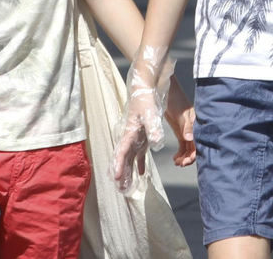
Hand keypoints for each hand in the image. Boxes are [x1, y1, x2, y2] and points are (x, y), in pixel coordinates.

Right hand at [111, 47, 171, 191]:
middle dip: (122, 174)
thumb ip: (153, 128)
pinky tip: (142, 174)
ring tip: (127, 187)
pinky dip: (140, 163)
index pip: (122, 152)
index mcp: (130, 130)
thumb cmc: (146, 96)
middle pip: (124, 159)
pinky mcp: (143, 134)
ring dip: (129, 171)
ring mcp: (137, 135)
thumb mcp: (150, 111)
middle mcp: (131, 135)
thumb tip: (156, 145)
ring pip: (131, 158)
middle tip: (120, 190)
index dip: (118, 165)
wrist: (148, 82)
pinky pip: (140, 152)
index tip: (115, 179)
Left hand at [165, 80, 196, 167]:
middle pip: (194, 147)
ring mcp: (187, 130)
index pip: (199, 142)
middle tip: (180, 164)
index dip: (195, 153)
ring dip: (184, 157)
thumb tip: (190, 139)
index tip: (187, 160)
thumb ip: (186, 126)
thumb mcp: (181, 113)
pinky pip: (182, 145)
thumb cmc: (175, 99)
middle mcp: (194, 128)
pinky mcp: (180, 131)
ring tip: (177, 163)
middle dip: (189, 157)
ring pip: (188, 148)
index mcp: (198, 124)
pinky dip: (180, 153)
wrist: (164, 92)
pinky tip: (175, 158)